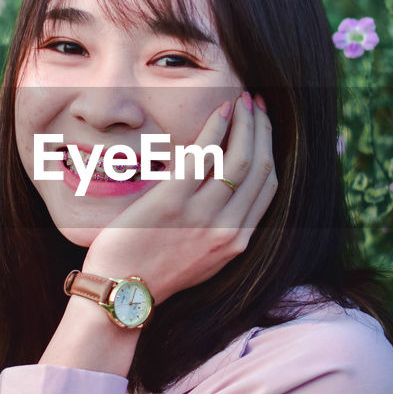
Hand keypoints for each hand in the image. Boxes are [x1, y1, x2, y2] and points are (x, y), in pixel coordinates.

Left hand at [82, 92, 276, 305]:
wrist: (121, 292)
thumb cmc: (155, 272)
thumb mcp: (203, 257)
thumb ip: (220, 228)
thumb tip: (226, 192)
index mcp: (237, 242)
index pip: (268, 186)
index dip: (270, 149)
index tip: (263, 125)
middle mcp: (228, 230)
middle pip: (260, 168)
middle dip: (262, 129)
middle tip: (255, 103)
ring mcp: (202, 217)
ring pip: (240, 159)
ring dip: (245, 123)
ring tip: (239, 101)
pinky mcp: (172, 203)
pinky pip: (204, 157)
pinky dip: (217, 129)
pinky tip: (218, 112)